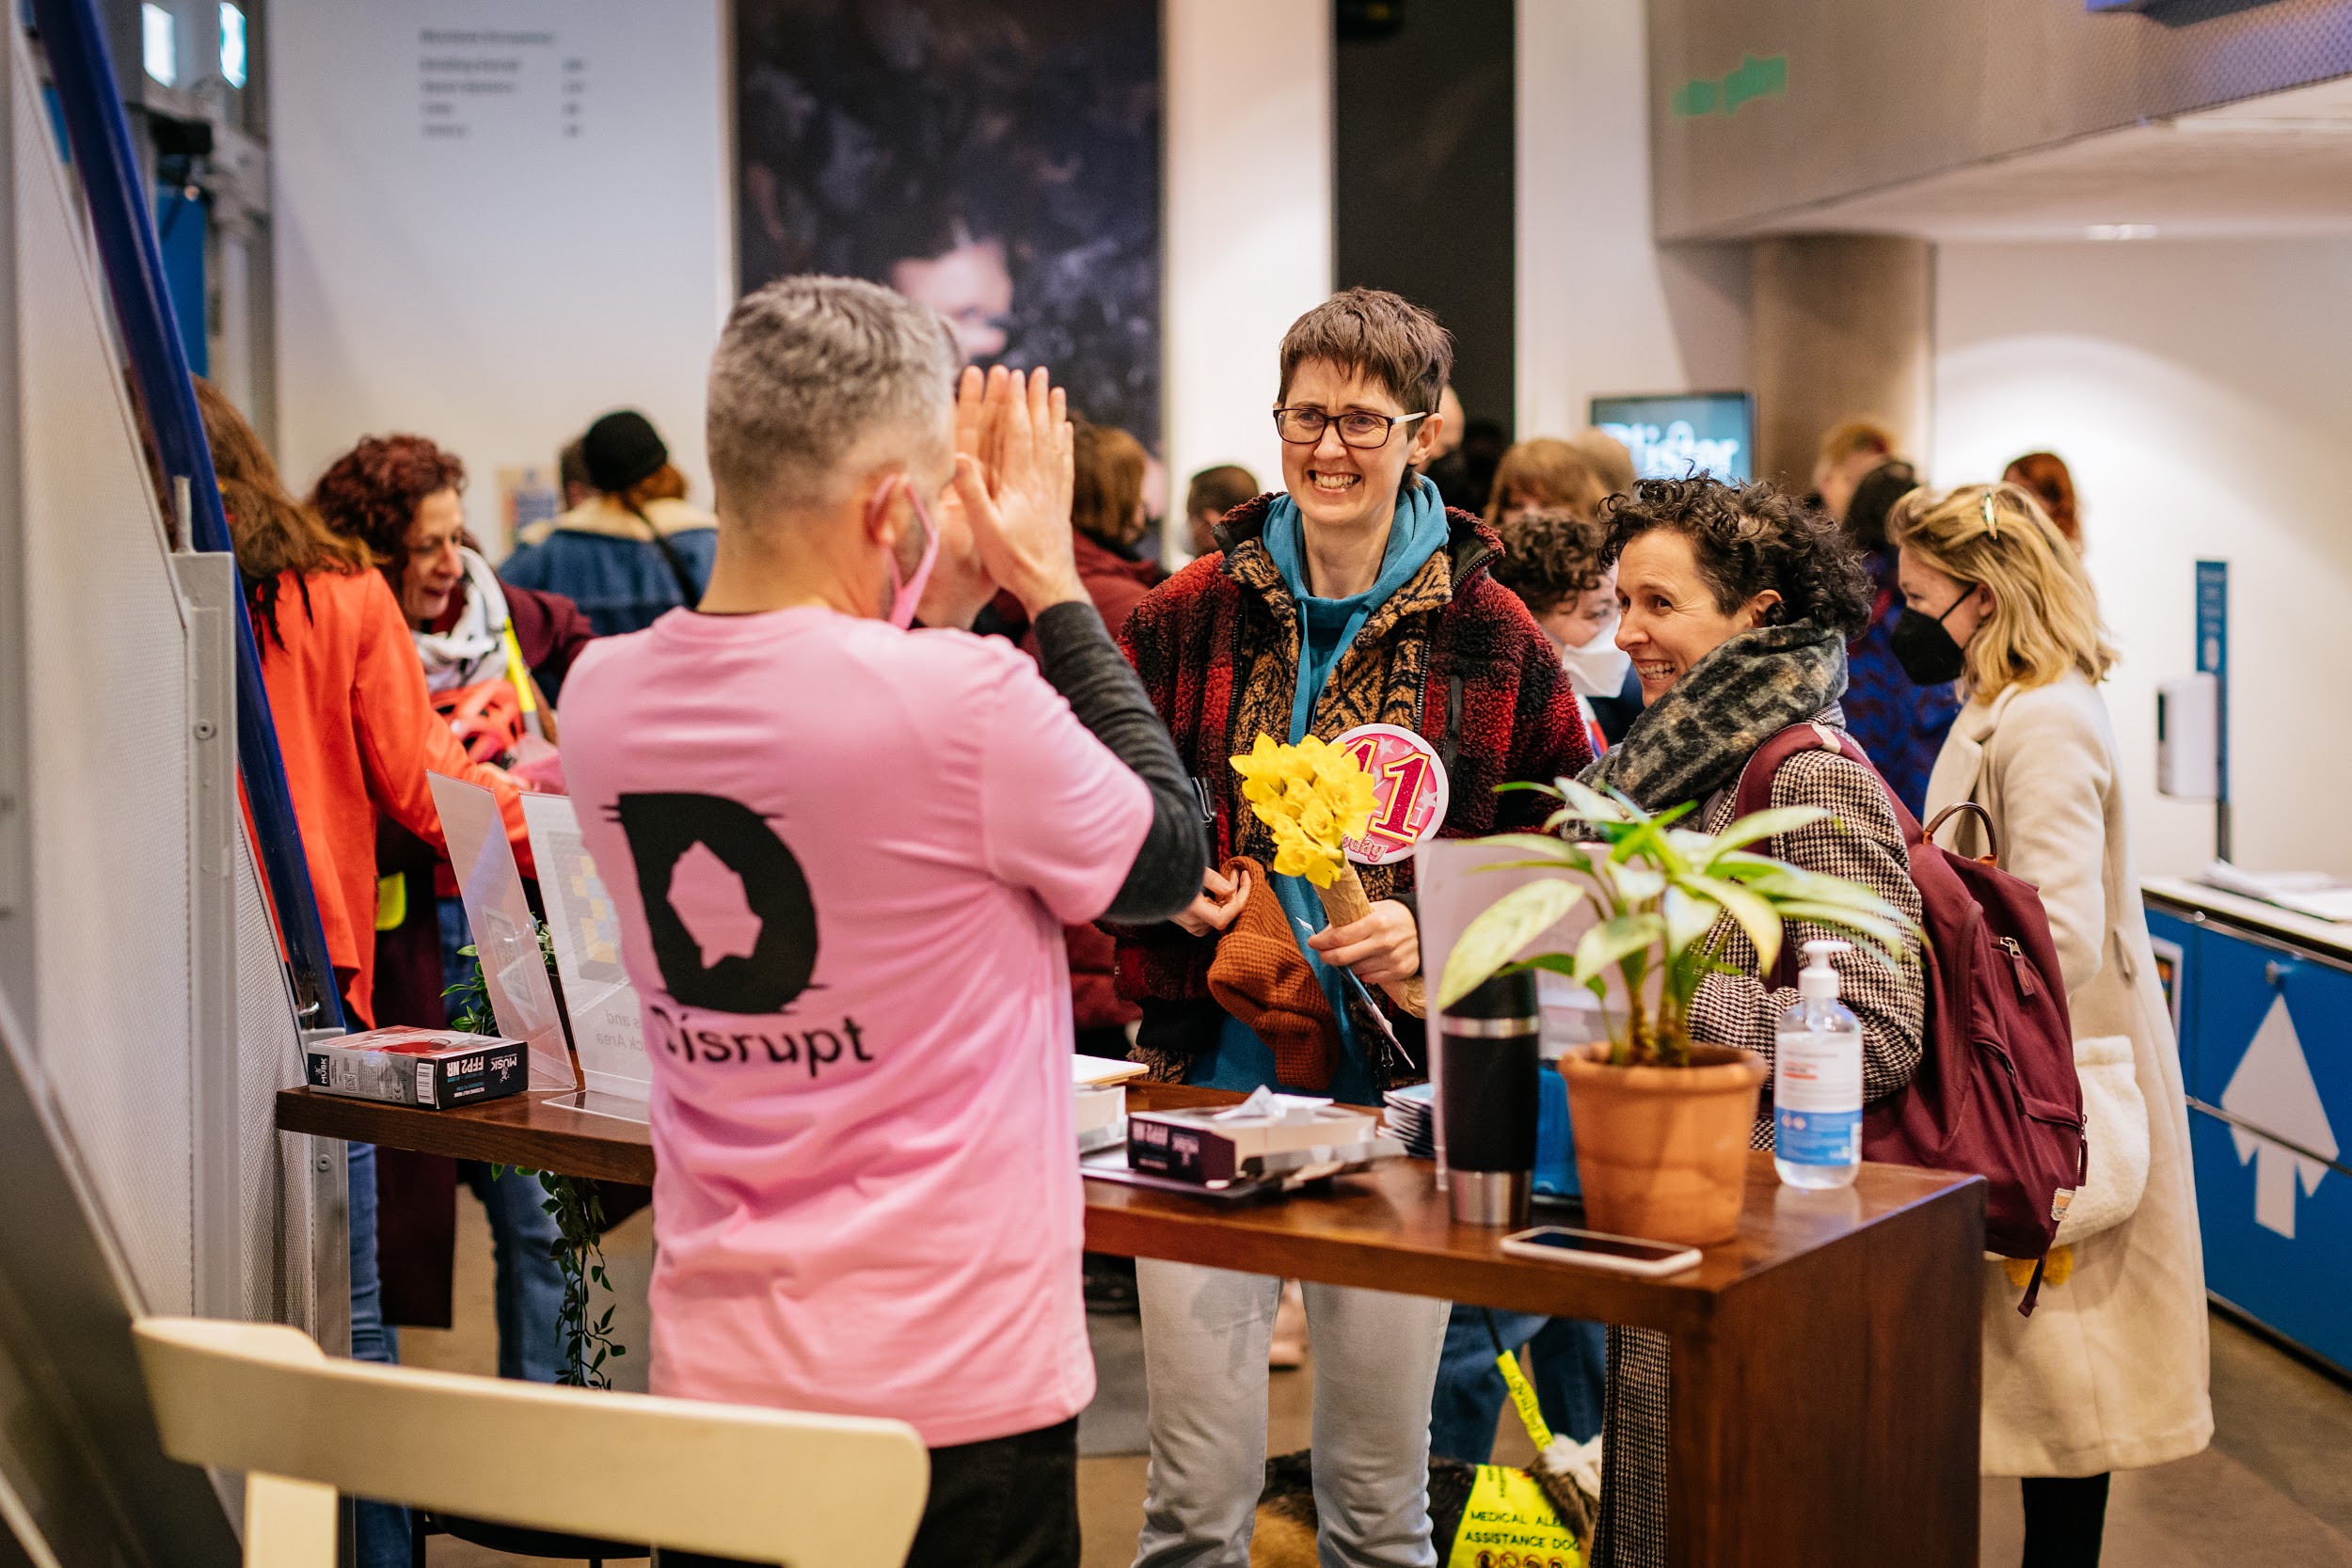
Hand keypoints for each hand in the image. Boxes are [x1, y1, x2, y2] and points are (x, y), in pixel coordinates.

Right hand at [952, 365, 1084, 616]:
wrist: (1050, 586)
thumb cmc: (1013, 561)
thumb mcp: (985, 529)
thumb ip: (972, 492)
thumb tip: (958, 455)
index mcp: (1020, 484)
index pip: (1018, 433)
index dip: (1015, 403)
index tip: (1012, 376)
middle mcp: (1041, 482)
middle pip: (1041, 431)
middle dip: (1037, 399)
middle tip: (1038, 371)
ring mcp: (1054, 491)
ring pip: (1056, 443)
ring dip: (1055, 415)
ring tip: (1057, 390)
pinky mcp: (1062, 502)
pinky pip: (1066, 463)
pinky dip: (1066, 442)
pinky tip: (1068, 431)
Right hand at [1171, 865, 1250, 937]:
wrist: (1142, 875)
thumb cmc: (1165, 870)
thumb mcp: (1192, 870)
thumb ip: (1213, 881)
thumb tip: (1231, 889)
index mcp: (1192, 910)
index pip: (1226, 916)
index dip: (1241, 898)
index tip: (1244, 877)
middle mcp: (1191, 921)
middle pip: (1224, 915)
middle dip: (1235, 894)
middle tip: (1237, 874)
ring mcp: (1187, 923)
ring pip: (1217, 917)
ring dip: (1226, 899)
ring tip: (1228, 879)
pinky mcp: (1185, 920)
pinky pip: (1208, 917)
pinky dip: (1215, 904)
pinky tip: (1215, 889)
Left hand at [1309, 899, 1419, 986]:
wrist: (1425, 925)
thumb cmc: (1394, 915)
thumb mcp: (1373, 909)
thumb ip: (1350, 920)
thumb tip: (1324, 933)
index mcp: (1375, 922)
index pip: (1340, 937)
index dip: (1321, 941)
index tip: (1312, 942)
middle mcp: (1384, 942)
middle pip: (1343, 957)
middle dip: (1326, 956)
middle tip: (1322, 954)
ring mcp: (1392, 959)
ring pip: (1356, 970)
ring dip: (1347, 964)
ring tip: (1351, 955)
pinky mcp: (1399, 971)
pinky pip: (1370, 978)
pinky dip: (1363, 972)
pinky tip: (1366, 962)